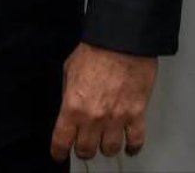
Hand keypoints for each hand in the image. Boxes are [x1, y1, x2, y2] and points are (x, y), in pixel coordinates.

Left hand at [49, 44, 156, 161]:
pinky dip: (132, 147)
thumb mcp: (69, 70)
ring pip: (109, 150)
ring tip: (106, 141)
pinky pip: (135, 141)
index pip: (61, 140)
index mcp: (73, 106)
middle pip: (86, 150)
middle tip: (84, 144)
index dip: (58, 151)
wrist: (121, 41)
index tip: (58, 154)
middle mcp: (93, 117)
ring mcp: (116, 118)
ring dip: (106, 147)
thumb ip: (68, 93)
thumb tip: (70, 107)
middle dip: (83, 149)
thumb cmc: (95, 50)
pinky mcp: (136, 115)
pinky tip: (129, 145)